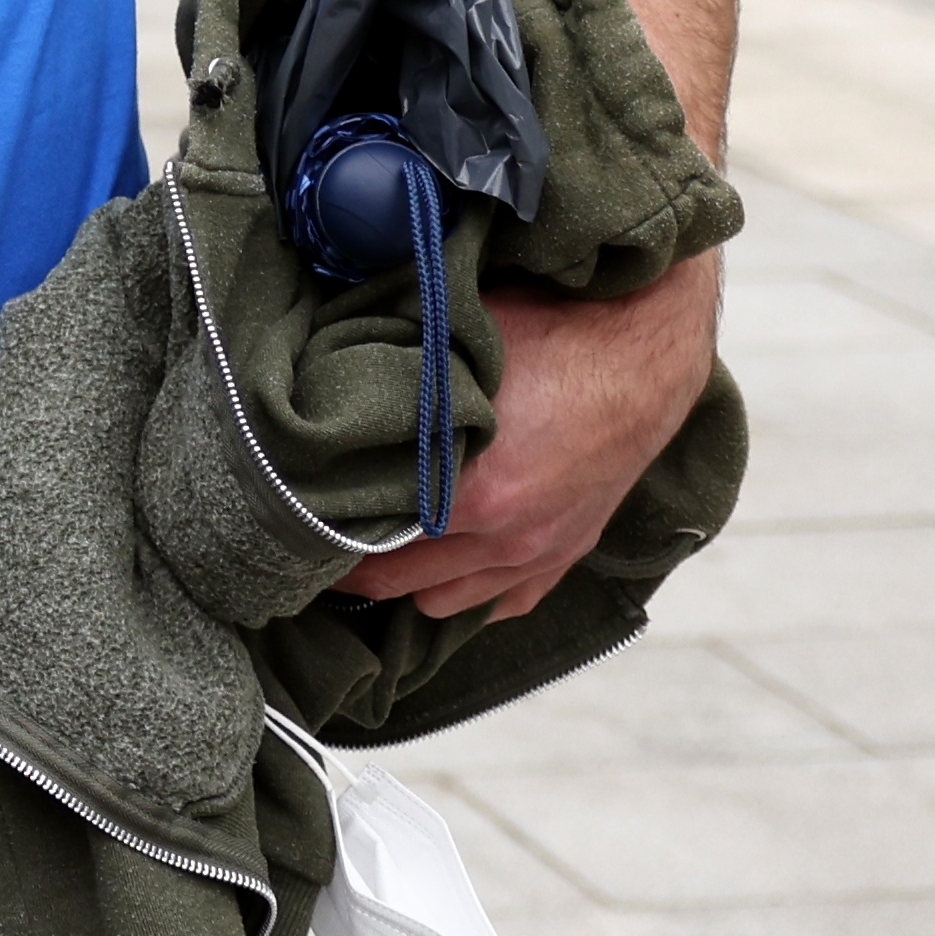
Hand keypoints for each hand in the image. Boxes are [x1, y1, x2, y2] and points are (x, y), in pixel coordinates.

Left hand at [335, 257, 718, 620]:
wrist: (643, 347)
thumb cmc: (547, 334)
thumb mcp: (454, 353)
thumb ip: (390, 392)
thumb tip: (323, 403)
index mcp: (472, 496)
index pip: (367, 548)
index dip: (320, 535)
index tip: (291, 517)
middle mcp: (507, 540)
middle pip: (397, 584)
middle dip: (355, 562)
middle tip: (319, 532)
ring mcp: (542, 553)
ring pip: (447, 602)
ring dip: (412, 578)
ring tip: (381, 543)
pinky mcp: (569, 551)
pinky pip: (505, 601)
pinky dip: (471, 588)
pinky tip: (447, 559)